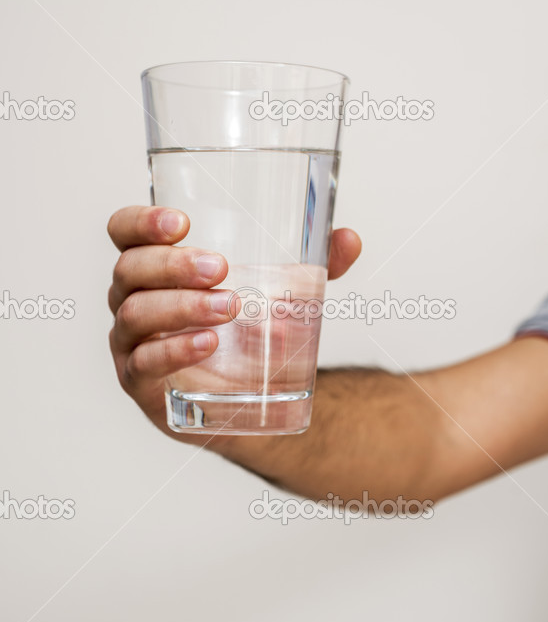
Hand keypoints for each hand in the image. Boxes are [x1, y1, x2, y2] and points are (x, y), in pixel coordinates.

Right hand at [107, 206, 361, 440]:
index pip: (124, 232)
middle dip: (173, 265)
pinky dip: (174, 351)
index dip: (141, 221)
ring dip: (181, 306)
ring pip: (136, 314)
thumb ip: (317, 264)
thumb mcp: (284, 292)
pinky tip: (208, 343)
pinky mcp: (141, 383)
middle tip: (221, 267)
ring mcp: (131, 343)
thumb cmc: (248, 332)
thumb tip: (349, 239)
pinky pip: (143, 363)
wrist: (252, 399)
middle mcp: (133, 298)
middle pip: (130, 269)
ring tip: (230, 307)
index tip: (182, 222)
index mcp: (155, 265)